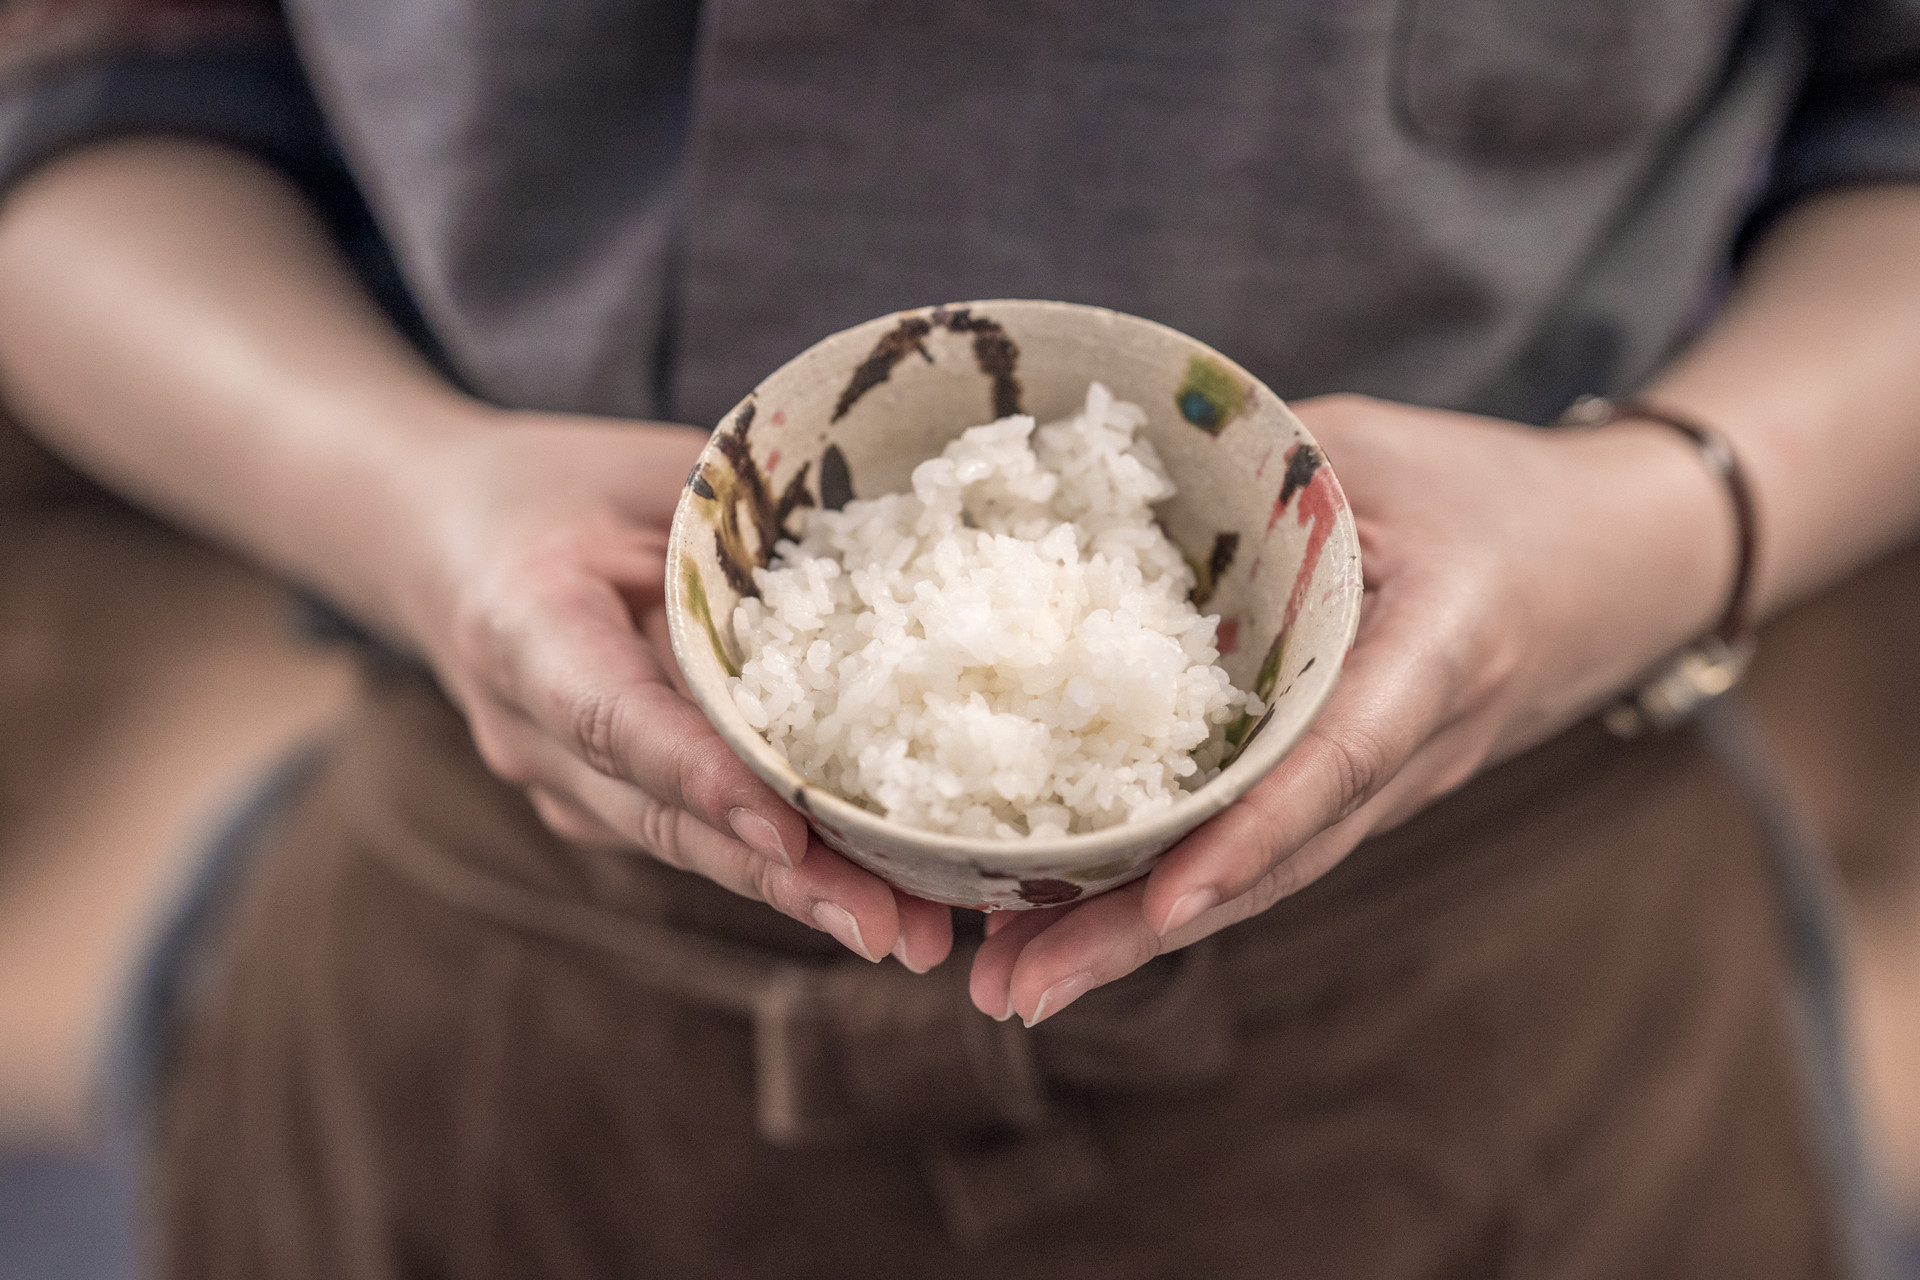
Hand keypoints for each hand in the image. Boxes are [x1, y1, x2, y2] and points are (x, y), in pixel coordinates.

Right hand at [396, 410, 955, 971]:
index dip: (700, 776)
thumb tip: (883, 554)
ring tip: (910, 932)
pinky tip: (883, 895)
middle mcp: (527, 731)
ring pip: (686, 847)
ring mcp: (560, 786)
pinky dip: (786, 868)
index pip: (613, 717)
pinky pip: (697, 839)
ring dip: (800, 895)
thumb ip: (736, 521)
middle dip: (780, 878)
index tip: (787, 831)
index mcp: (522, 628)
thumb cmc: (556, 489)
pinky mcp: (604, 809)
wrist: (449, 539)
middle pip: (662, 817)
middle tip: (885, 926)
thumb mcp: (643, 472)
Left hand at [967, 394, 1732, 1023]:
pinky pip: (1260, 849)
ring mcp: (1385, 789)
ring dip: (1135, 937)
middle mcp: (1412, 752)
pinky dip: (1170, 889)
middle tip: (1016, 993)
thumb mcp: (1380, 446)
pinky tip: (1077, 915)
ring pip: (1259, 877)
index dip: (1250, 837)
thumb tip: (1111, 480)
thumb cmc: (1501, 492)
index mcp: (1438, 657)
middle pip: (1275, 864)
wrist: (1627, 563)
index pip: (1340, 761)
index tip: (1161, 908)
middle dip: (1140, 935)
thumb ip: (1263, 467)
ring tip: (1016, 982)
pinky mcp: (1354, 790)